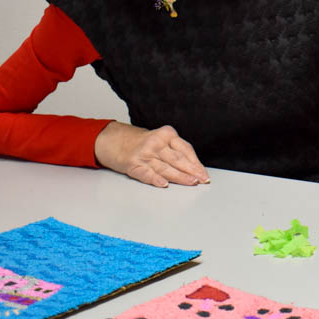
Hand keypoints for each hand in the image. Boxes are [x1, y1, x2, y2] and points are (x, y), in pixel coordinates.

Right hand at [94, 122, 209, 187]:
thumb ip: (177, 151)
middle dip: (191, 171)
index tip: (204, 173)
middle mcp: (156, 143)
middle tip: (202, 179)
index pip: (186, 150)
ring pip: (165, 167)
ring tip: (191, 182)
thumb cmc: (144, 144)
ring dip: (180, 176)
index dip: (196, 163)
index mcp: (167, 134)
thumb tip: (196, 169)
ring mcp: (144, 153)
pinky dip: (155, 179)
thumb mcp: (162, 140)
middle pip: (177, 159)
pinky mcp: (133, 164)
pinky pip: (146, 173)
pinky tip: (164, 183)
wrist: (115, 140)